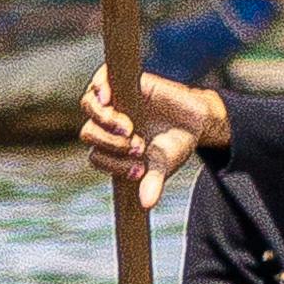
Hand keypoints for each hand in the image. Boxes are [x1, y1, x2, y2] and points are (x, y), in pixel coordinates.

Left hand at [80, 65, 230, 209]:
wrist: (196, 120)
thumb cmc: (174, 145)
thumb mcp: (164, 166)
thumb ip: (153, 182)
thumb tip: (147, 204)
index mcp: (110, 147)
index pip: (97, 156)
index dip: (113, 164)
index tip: (139, 168)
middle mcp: (107, 124)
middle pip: (88, 132)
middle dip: (110, 142)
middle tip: (138, 146)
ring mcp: (114, 101)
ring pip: (90, 106)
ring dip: (104, 118)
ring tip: (128, 127)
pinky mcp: (125, 81)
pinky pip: (102, 79)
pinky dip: (99, 86)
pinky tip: (107, 97)